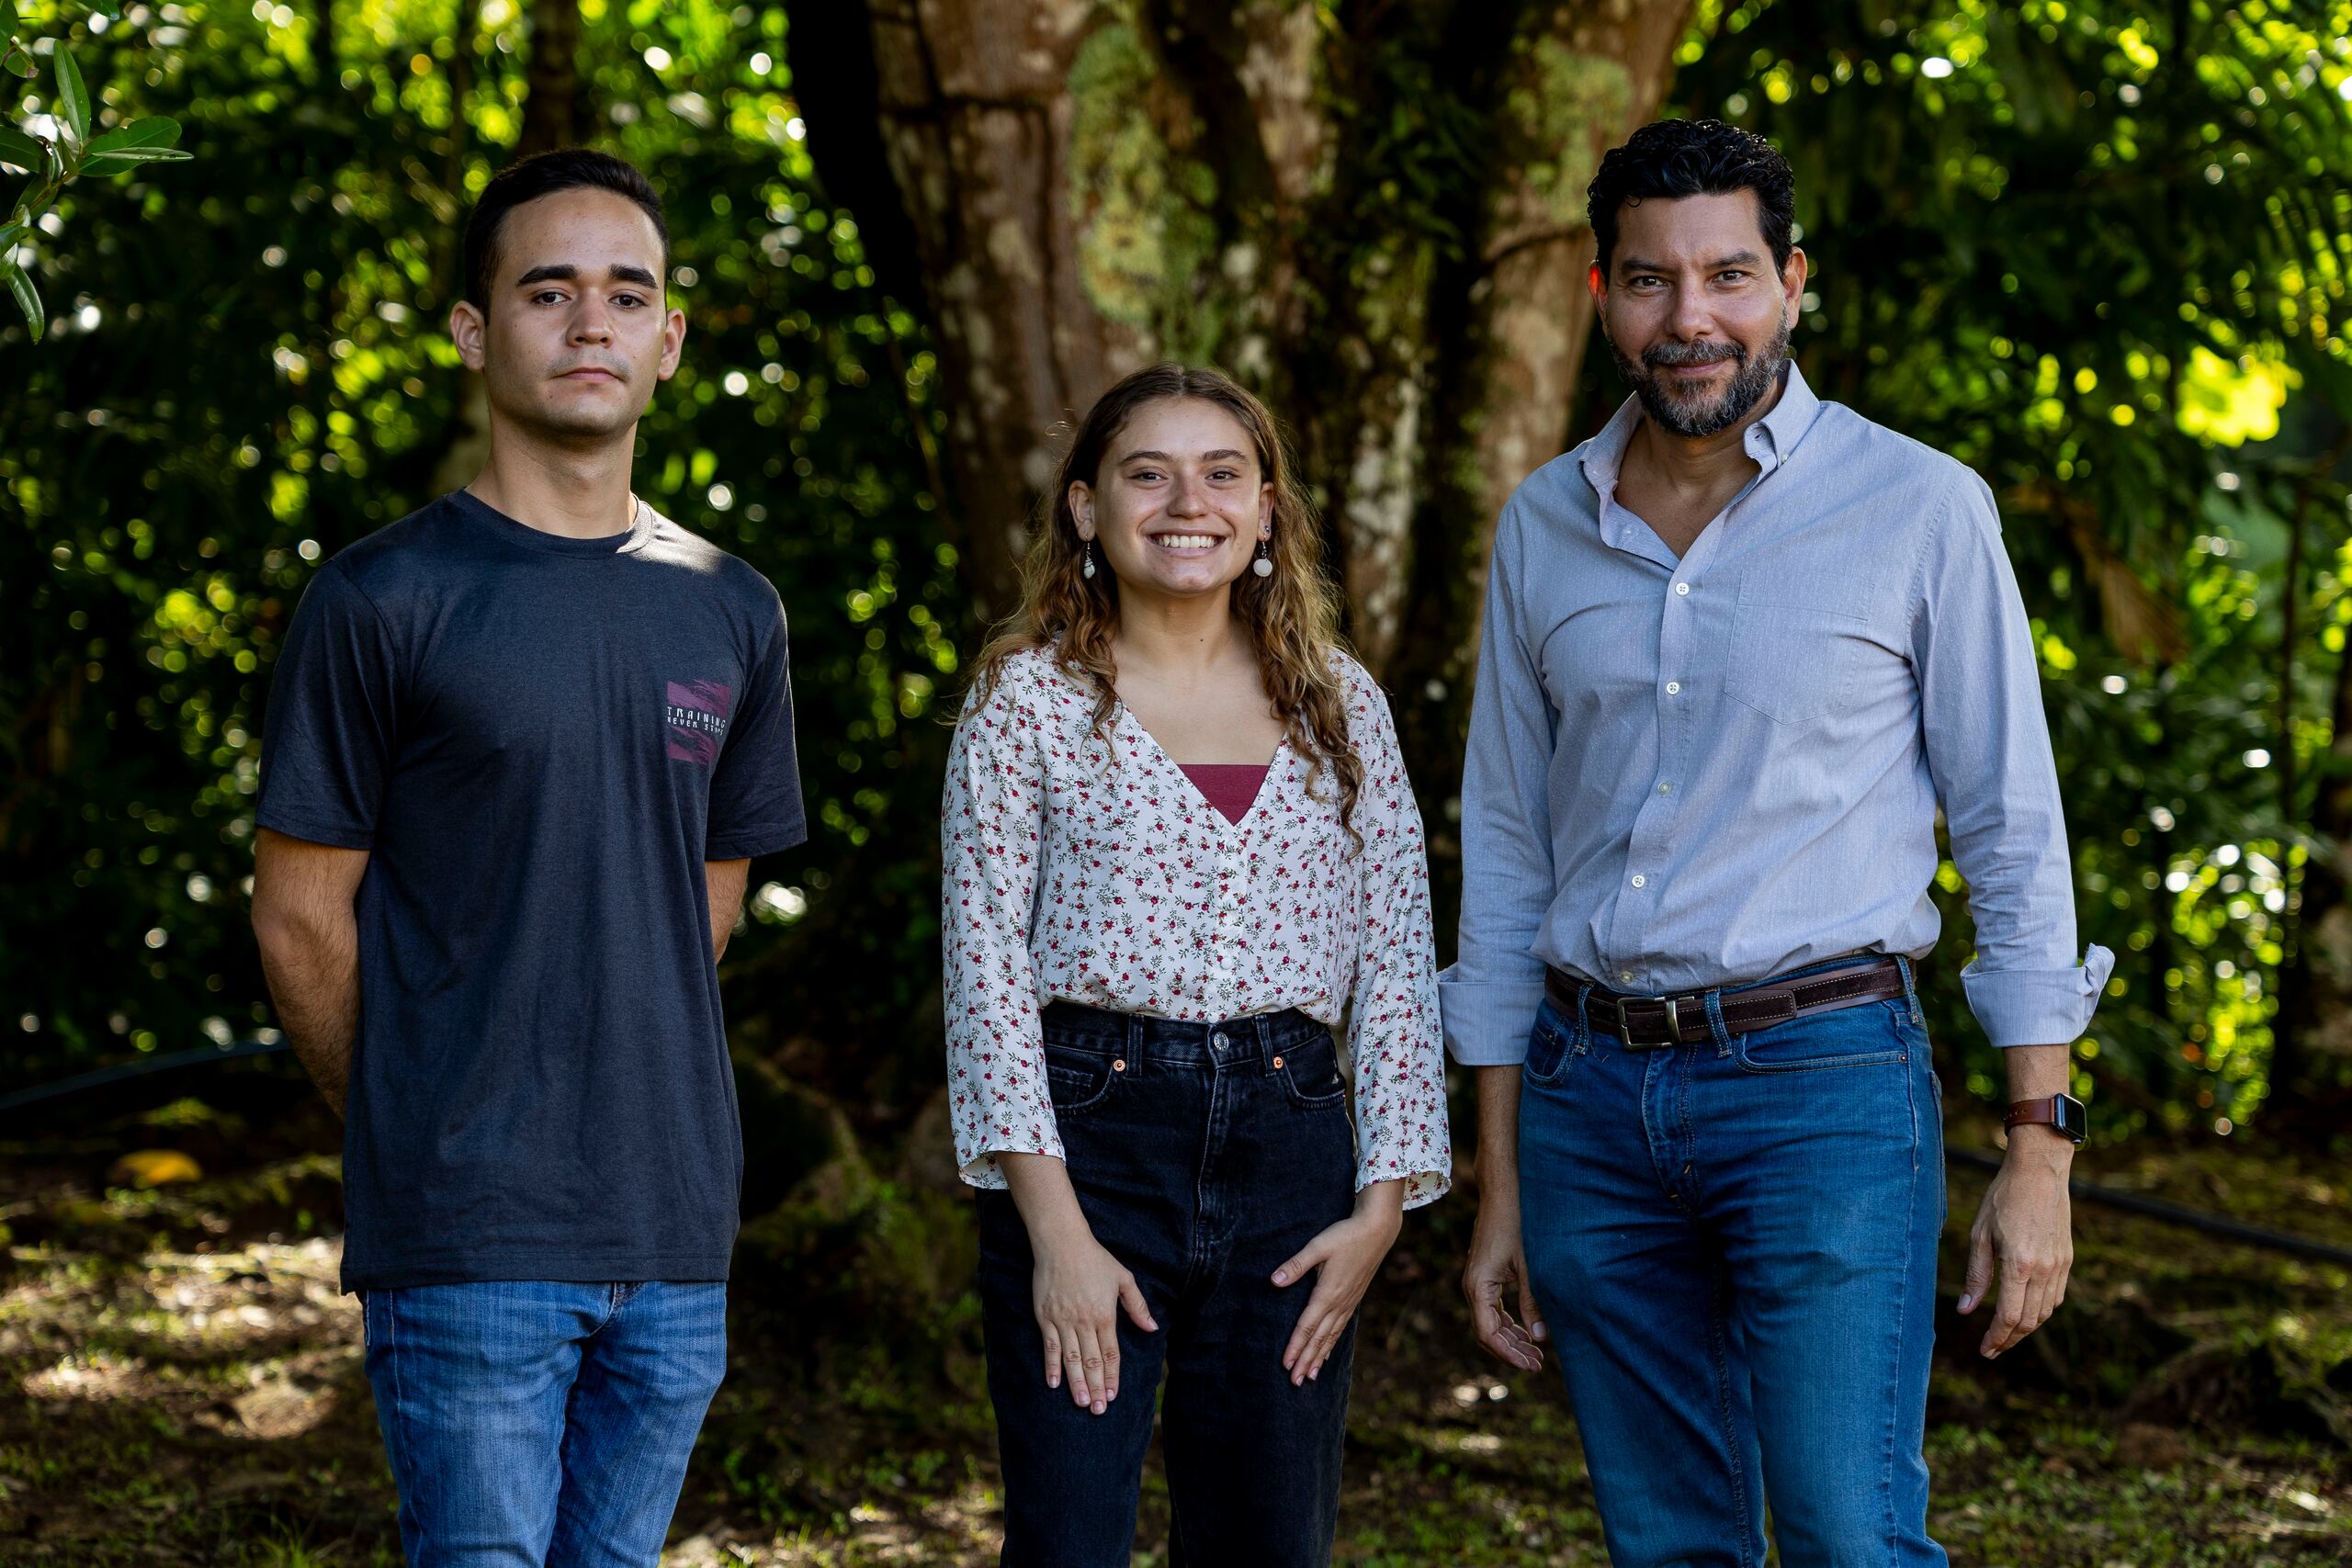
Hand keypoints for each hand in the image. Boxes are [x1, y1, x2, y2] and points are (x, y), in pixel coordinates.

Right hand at [1032, 1225, 1158, 1413]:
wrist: (1061, 1243)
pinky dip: (1052, 1366)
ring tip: (1082, 1403)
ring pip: (1072, 1359)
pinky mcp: (1045, 1317)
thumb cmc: (1095, 1259)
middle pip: (1092, 1361)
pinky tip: (1055, 1384)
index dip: (1112, 1376)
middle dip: (1096, 1387)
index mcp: (1105, 1314)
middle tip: (1099, 1410)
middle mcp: (1084, 1321)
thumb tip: (1152, 1327)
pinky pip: (1050, 1347)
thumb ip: (1137, 1305)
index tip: (1113, 1396)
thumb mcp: (1123, 1278)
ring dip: (1077, 1383)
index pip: (1110, 1353)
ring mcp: (1063, 1321)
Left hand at [1274, 1182, 1404, 1385]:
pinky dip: (1332, 1345)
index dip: (1295, 1347)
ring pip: (1330, 1338)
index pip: (1307, 1327)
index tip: (1285, 1366)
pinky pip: (1340, 1329)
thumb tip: (1274, 1281)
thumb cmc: (1345, 1235)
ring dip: (1319, 1358)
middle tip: (1295, 1382)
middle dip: (1306, 1361)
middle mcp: (1338, 1304)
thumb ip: (1296, 1265)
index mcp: (1327, 1294)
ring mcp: (1348, 1303)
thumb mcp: (1317, 1246)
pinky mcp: (1353, 1299)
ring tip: (1310, 1377)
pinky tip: (1327, 1354)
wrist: (1377, 1231)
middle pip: (1319, 1339)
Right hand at [1462, 1195, 1547, 1371]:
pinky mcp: (1486, 1275)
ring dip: (1511, 1339)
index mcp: (1478, 1286)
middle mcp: (1473, 1286)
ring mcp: (1478, 1281)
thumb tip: (1540, 1337)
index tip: (1531, 1365)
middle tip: (1538, 1364)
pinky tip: (1527, 1330)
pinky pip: (1493, 1309)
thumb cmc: (1516, 1223)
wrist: (1504, 1192)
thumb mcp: (1530, 1265)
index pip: (1488, 1333)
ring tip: (1536, 1352)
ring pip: (1490, 1322)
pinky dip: (1509, 1323)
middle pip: (1486, 1332)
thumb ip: (1533, 1301)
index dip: (1508, 1354)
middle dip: (1511, 1351)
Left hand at [1958, 1126, 2073, 1357]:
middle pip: (2029, 1321)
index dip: (1996, 1339)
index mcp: (2019, 1265)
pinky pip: (2055, 1297)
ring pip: (2045, 1312)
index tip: (1984, 1351)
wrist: (2040, 1171)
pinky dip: (2040, 1311)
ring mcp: (2059, 1266)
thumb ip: (1976, 1276)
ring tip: (2005, 1334)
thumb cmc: (2003, 1198)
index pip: (2008, 1317)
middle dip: (2009, 1340)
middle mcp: (2043, 1270)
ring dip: (2025, 1328)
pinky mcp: (2067, 1259)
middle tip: (1991, 1350)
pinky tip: (2024, 1311)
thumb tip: (1965, 1311)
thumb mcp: (1980, 1234)